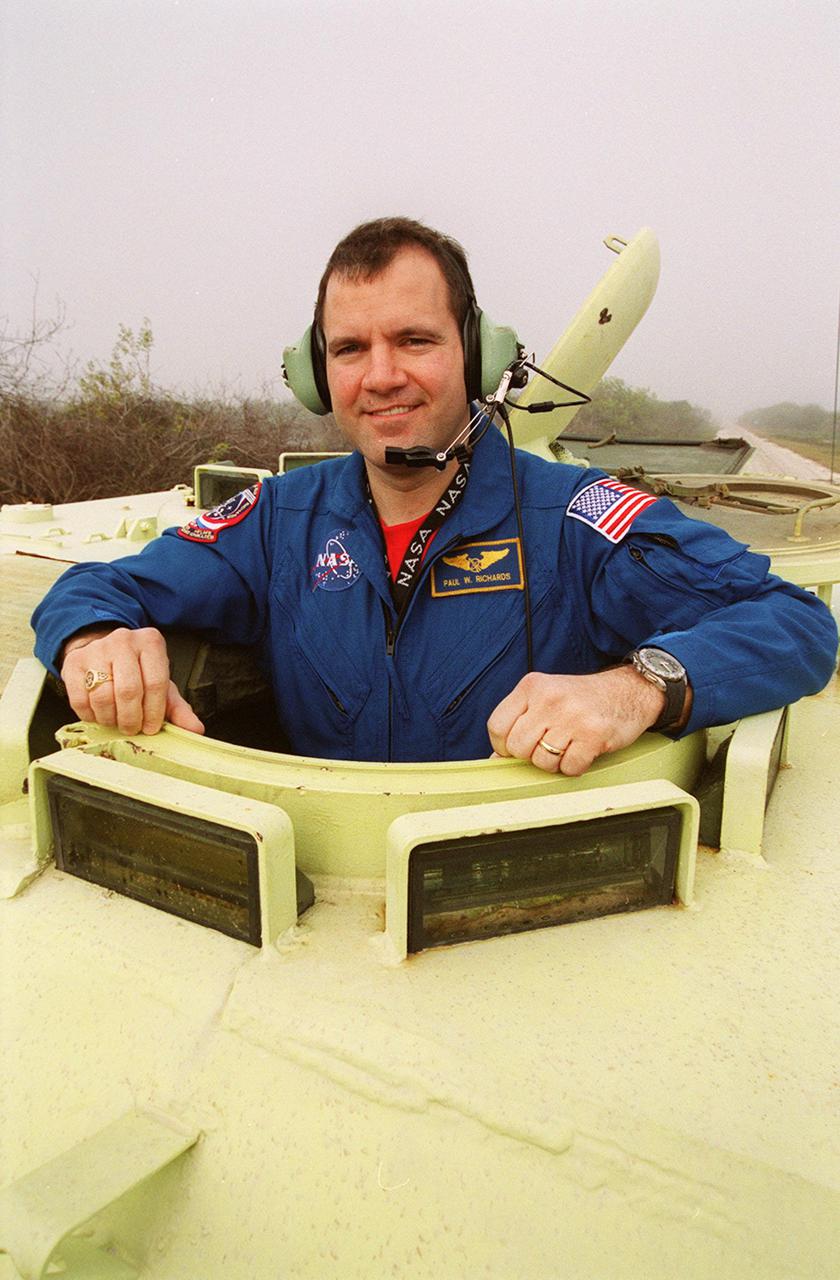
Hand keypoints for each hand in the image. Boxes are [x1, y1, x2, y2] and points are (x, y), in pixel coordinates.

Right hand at [60, 626, 204, 735]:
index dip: (154, 712)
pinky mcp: (73, 663)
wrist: (103, 653)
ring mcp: (95, 650)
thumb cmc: (137, 672)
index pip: (155, 682)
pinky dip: (91, 716)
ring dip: (111, 719)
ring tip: (117, 721)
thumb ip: (178, 708)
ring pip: (102, 697)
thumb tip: (195, 729)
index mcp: (150, 642)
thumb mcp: (161, 685)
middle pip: (128, 691)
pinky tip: (100, 715)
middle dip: (131, 719)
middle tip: (133, 728)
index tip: (152, 727)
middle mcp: (123, 640)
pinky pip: (80, 700)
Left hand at [487, 667, 667, 775]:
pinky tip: (583, 751)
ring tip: (568, 747)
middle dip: (531, 755)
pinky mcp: (593, 734)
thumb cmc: (583, 699)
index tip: (517, 747)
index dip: (504, 745)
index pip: (497, 726)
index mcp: (532, 686)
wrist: (629, 690)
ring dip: (555, 763)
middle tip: (549, 746)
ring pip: (542, 761)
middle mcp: (549, 698)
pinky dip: (575, 767)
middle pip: (517, 747)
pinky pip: (569, 767)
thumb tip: (496, 759)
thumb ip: (520, 721)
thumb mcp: (546, 697)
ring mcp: (572, 716)